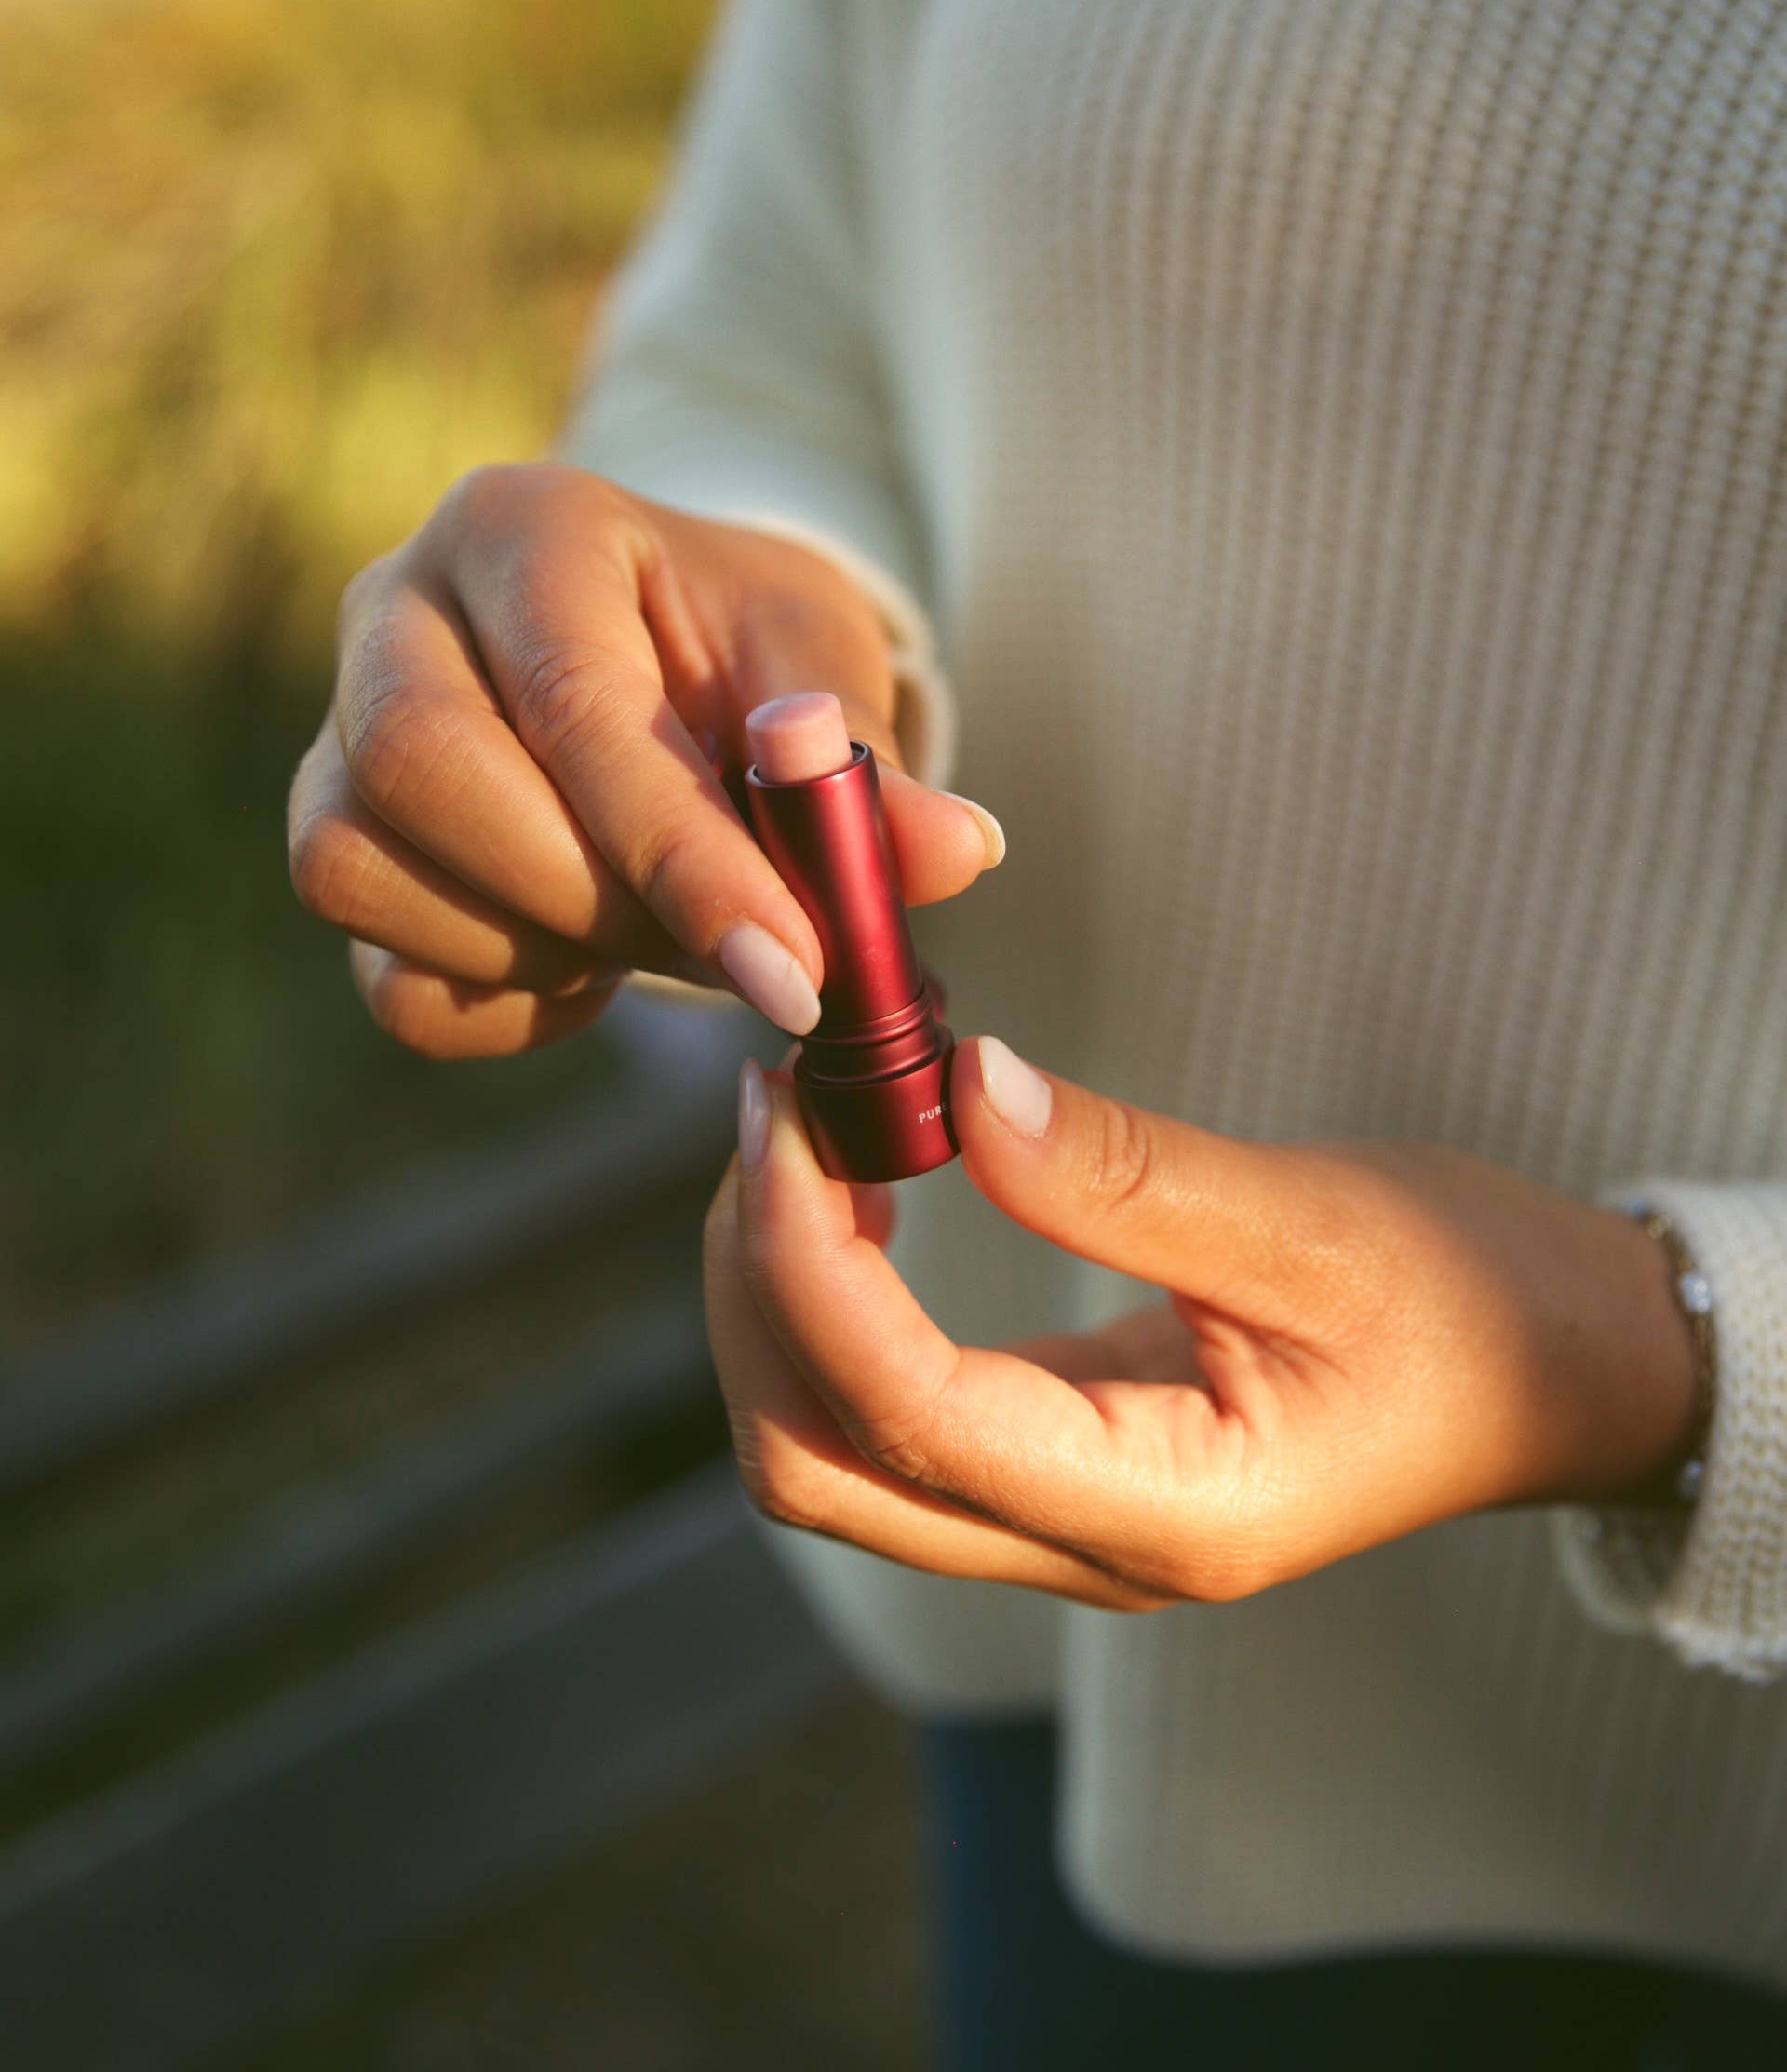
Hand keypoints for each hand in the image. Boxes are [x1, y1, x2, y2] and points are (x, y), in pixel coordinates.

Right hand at [287, 463, 997, 1055]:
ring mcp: (334, 732)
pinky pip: (386, 974)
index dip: (681, 853)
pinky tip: (589, 966)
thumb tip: (957, 852)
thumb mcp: (823, 672)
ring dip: (538, 947)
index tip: (792, 970)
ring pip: (359, 868)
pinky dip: (502, 1005)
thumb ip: (870, 768)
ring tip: (658, 935)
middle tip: (726, 951)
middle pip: (419, 767)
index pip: (572, 700)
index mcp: (527, 528)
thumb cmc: (745, 652)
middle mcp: (395, 610)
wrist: (666, 661)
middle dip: (589, 896)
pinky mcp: (335, 846)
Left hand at [705, 1041, 1699, 1608]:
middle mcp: (1091, 1549)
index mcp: (1167, 1515)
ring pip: (832, 1455)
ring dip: (779, 1300)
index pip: (911, 1419)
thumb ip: (1130, 1177)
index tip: (791, 1111)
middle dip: (757, 1291)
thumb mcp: (1317, 1223)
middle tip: (775, 1110)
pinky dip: (835, 1307)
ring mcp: (1065, 1520)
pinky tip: (856, 1194)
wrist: (1554, 1370)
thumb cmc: (1472, 1300)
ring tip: (801, 1134)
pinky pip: (889, 1414)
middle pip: (819, 1470)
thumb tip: (966, 1092)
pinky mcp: (1057, 1464)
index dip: (813, 1267)